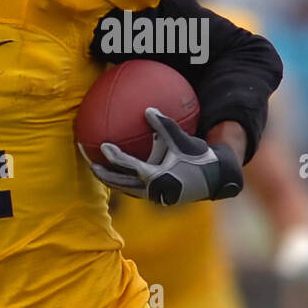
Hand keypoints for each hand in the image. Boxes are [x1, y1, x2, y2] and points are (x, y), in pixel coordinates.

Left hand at [88, 107, 243, 204]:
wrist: (216, 179)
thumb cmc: (200, 158)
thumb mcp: (183, 142)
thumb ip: (165, 127)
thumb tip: (148, 109)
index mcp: (157, 177)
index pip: (130, 166)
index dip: (116, 157)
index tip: (103, 146)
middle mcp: (153, 189)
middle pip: (121, 184)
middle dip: (105, 176)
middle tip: (91, 165)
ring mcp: (154, 196)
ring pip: (127, 189)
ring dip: (112, 181)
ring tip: (99, 171)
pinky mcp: (158, 197)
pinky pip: (136, 190)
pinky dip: (125, 182)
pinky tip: (120, 173)